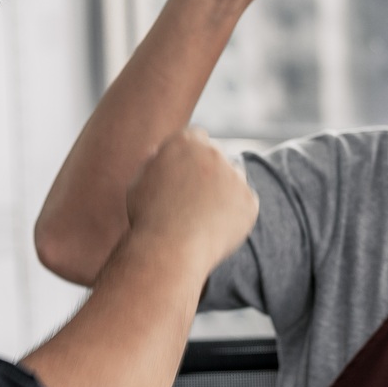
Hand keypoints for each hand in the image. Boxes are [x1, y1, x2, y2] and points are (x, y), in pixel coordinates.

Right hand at [125, 127, 258, 270]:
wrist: (169, 249)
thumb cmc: (148, 218)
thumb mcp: (138, 183)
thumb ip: (152, 163)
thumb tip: (159, 151)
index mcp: (184, 142)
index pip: (196, 137)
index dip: (191, 156)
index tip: (187, 173)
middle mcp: (213, 153)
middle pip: (216, 155)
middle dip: (209, 171)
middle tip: (195, 199)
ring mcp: (234, 175)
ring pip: (234, 177)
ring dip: (224, 189)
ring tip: (202, 217)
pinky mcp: (249, 200)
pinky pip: (244, 203)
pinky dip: (234, 213)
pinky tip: (215, 227)